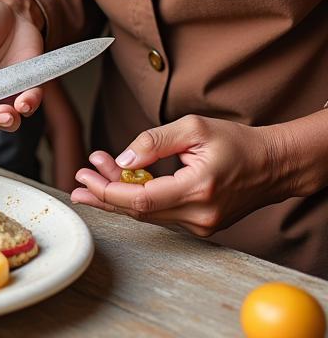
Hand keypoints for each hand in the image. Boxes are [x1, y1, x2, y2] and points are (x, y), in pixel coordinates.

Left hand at [70, 114, 282, 235]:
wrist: (274, 165)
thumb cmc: (236, 142)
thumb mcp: (193, 128)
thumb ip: (153, 142)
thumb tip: (121, 161)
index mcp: (199, 189)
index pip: (142, 200)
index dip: (107, 192)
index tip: (84, 176)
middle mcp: (201, 215)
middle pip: (140, 211)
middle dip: (104, 193)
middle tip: (78, 178)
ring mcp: (203, 224)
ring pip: (149, 214)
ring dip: (118, 195)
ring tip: (94, 171)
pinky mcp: (202, 224)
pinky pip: (161, 213)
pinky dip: (138, 198)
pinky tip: (121, 181)